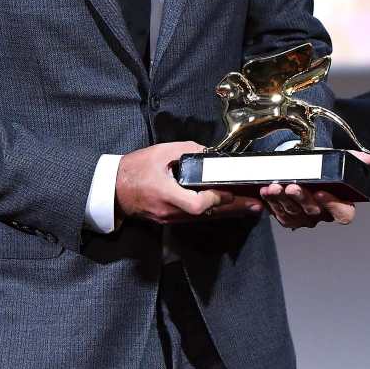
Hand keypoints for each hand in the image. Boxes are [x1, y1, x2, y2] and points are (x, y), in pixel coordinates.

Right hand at [115, 141, 261, 223]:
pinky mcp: (170, 218)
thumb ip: (186, 150)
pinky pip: (196, 217)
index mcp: (167, 194)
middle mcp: (170, 211)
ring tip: (250, 207)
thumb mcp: (160, 152)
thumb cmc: (134, 169)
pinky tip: (228, 208)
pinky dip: (214, 212)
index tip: (230, 191)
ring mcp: (170, 218)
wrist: (112, 189)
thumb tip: (208, 151)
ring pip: (205, 217)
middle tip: (257, 205)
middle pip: (208, 214)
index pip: (197, 205)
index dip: (216, 199)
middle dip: (235, 208)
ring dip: (228, 211)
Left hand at [260, 152, 369, 228]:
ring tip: (274, 186)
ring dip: (282, 199)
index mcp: (341, 204)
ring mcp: (305, 218)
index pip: (343, 214)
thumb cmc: (321, 168)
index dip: (333, 205)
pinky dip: (271, 203)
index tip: (321, 191)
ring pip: (294, 213)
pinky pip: (280, 214)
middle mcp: (323, 214)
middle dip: (301, 198)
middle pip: (314, 211)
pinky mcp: (288, 218)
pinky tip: (266, 191)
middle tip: (292, 186)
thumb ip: (354, 159)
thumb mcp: (338, 160)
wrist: (302, 169)